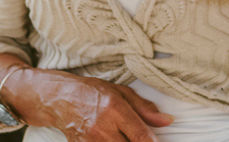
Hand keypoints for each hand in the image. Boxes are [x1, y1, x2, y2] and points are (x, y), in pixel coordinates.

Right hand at [39, 72, 173, 141]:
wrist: (60, 99)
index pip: (141, 136)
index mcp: (115, 110)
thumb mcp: (122, 93)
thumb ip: (145, 109)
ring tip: (124, 135)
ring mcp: (91, 141)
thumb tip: (167, 120)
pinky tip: (115, 139)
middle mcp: (103, 128)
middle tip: (142, 138)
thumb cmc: (93, 92)